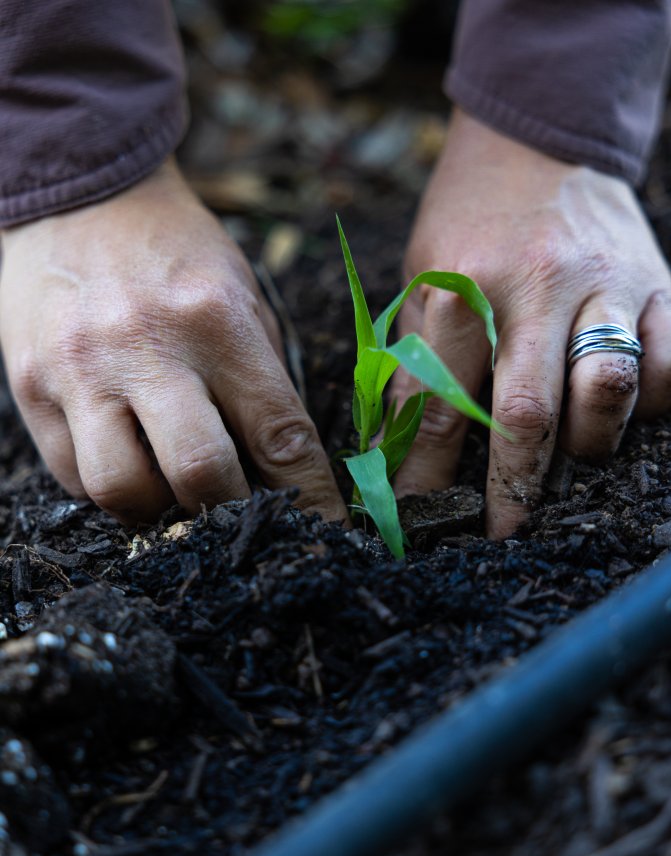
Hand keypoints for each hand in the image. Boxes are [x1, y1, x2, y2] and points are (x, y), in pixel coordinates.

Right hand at [0, 159, 345, 524]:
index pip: (277, 434)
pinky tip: (131, 462)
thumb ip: (261, 385)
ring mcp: (79, 370)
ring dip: (160, 509)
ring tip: (175, 490)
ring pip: (122, 491)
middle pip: (199, 472)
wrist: (81, 195)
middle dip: (230, 512)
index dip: (309, 495)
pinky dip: (112, 487)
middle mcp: (145, 347)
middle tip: (237, 513)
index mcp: (216, 321)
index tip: (322, 527)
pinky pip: (74, 476)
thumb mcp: (242, 299)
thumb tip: (281, 476)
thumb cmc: (177, 255)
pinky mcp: (30, 387)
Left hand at [391, 110, 670, 537]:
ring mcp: (606, 284)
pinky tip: (626, 404)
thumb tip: (394, 447)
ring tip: (572, 452)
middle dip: (511, 488)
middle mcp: (539, 286)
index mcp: (465, 285)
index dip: (423, 475)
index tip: (413, 523)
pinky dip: (652, 400)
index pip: (437, 403)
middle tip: (502, 531)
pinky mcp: (659, 283)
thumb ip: (417, 354)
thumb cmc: (469, 221)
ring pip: (607, 391)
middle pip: (526, 413)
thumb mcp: (423, 274)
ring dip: (589, 442)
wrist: (540, 138)